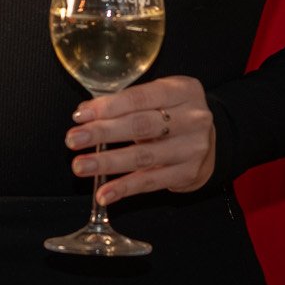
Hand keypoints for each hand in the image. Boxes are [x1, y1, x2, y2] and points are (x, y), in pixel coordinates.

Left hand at [64, 75, 215, 204]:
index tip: (80, 115)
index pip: (139, 98)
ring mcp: (192, 148)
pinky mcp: (188, 173)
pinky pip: (150, 182)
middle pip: (141, 126)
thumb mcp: (160, 97)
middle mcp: (192, 118)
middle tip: (73, 139)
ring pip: (143, 157)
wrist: (211, 141)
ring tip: (80, 166)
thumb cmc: (175, 114)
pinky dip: (124, 189)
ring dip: (107, 163)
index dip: (107, 107)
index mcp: (183, 90)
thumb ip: (129, 102)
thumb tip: (86, 113)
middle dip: (102, 133)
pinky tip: (104, 194)